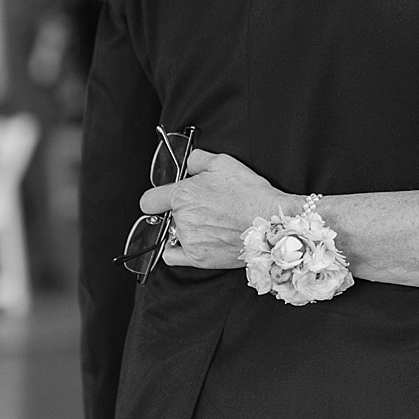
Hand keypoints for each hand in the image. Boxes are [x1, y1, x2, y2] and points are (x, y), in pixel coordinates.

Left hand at [144, 149, 296, 270]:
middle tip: (205, 208)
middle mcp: (181, 218)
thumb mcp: (224, 163)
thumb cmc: (251, 195)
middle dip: (182, 211)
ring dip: (187, 229)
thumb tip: (189, 163)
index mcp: (182, 194)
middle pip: (168, 216)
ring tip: (212, 224)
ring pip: (174, 233)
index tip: (161, 201)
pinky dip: (178, 251)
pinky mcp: (197, 258)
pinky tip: (192, 243)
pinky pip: (173, 256)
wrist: (270, 223)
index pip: (149, 201)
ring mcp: (188, 240)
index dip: (156, 199)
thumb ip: (198, 160)